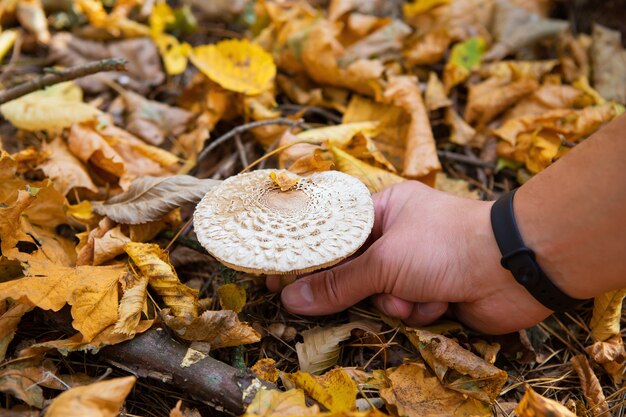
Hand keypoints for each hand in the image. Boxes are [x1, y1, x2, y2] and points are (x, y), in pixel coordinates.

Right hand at [267, 181, 552, 333]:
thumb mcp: (384, 260)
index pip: (332, 232)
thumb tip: (291, 299)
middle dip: (353, 288)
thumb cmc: (445, 244)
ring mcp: (414, 267)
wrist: (513, 269)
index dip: (306, 255)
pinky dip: (418, 311)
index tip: (278, 275)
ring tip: (414, 293)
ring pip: (378, 296)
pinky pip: (404, 310)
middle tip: (316, 300)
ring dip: (395, 301)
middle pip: (351, 270)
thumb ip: (338, 283)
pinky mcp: (430, 295)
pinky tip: (438, 301)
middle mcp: (396, 237)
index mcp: (383, 210)